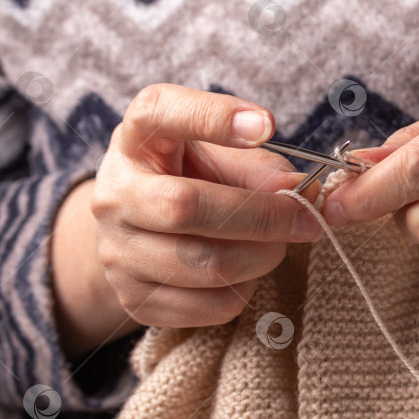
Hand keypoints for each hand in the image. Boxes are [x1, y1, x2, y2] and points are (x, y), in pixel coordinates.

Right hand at [55, 83, 321, 355]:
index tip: (267, 124)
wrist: (140, 234)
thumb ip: (260, 168)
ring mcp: (117, 253)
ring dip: (262, 256)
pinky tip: (246, 272)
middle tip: (305, 219)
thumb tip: (301, 193)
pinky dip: (247, 289)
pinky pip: (213, 306)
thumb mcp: (220, 157)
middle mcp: (113, 195)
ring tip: (278, 244)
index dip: (213, 117)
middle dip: (262, 216)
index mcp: (135, 140)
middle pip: (186, 208)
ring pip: (207, 265)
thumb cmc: (191, 182)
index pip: (159, 112)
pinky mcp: (136, 301)